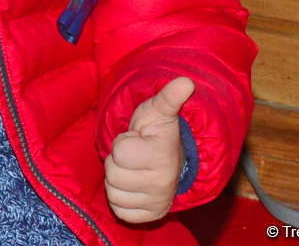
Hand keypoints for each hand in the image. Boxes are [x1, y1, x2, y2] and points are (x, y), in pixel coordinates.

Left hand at [105, 76, 194, 223]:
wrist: (172, 162)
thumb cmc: (157, 133)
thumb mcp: (159, 111)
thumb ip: (169, 97)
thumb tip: (186, 81)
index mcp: (163, 157)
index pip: (119, 151)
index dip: (123, 142)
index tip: (137, 140)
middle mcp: (163, 184)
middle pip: (112, 173)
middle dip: (117, 161)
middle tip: (133, 156)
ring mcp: (157, 202)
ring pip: (113, 193)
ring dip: (117, 180)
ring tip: (133, 170)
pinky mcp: (150, 217)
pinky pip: (119, 210)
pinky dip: (120, 199)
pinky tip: (133, 187)